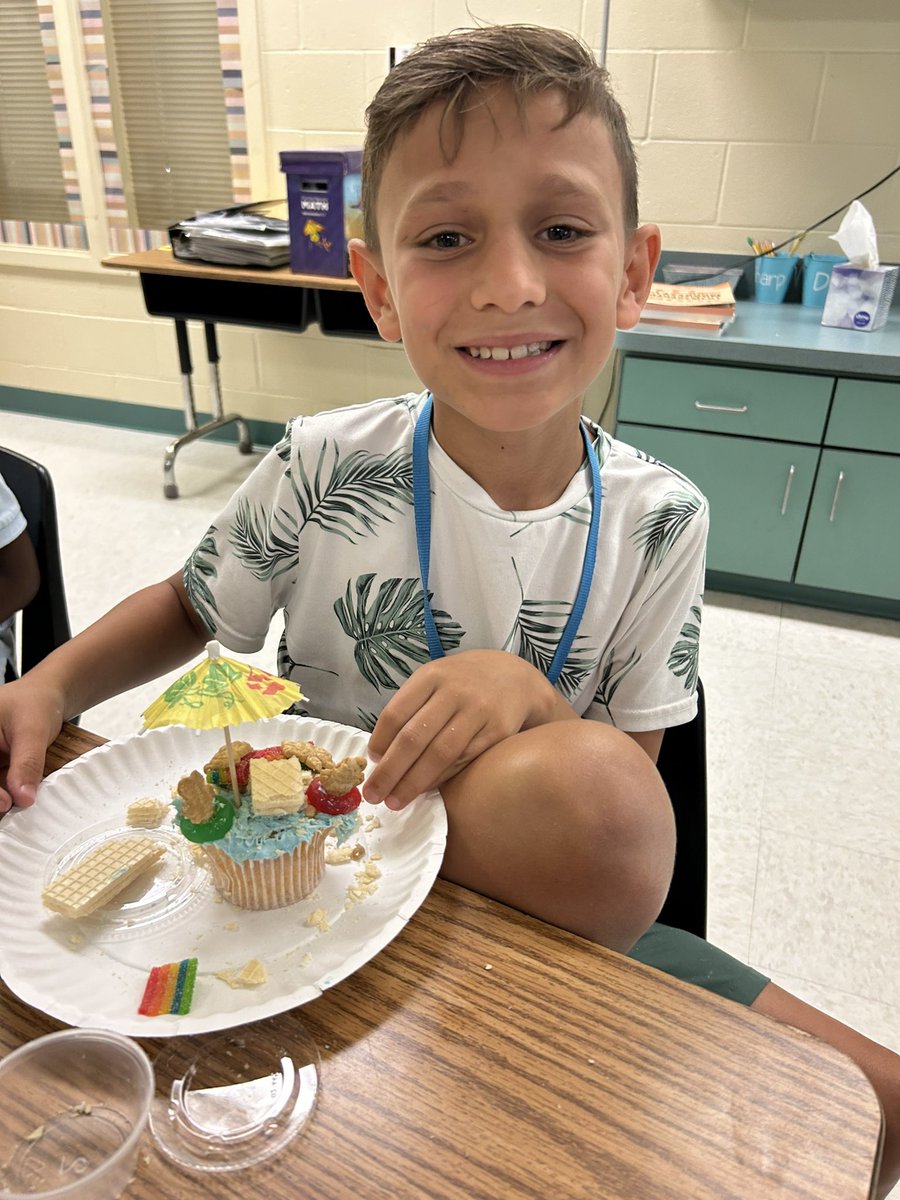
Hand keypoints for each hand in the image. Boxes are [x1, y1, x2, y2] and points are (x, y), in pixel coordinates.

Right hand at [0, 677, 65, 811]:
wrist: (48, 698)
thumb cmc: (35, 703)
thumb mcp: (33, 730)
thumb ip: (27, 763)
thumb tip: (23, 796)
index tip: (5, 802)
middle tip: (11, 806)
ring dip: (2, 798)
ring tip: (17, 805)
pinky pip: (0, 787)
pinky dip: (9, 795)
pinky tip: (20, 800)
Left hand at [363, 650, 574, 810]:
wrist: (513, 677)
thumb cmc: (462, 683)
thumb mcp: (434, 681)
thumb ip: (409, 709)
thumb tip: (381, 755)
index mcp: (430, 677)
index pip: (395, 714)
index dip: (379, 742)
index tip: (370, 763)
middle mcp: (454, 692)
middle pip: (414, 737)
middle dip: (389, 771)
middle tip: (373, 795)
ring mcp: (478, 712)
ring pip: (439, 754)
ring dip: (413, 782)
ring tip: (395, 801)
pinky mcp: (497, 731)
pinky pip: (463, 760)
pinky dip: (441, 778)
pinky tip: (426, 790)